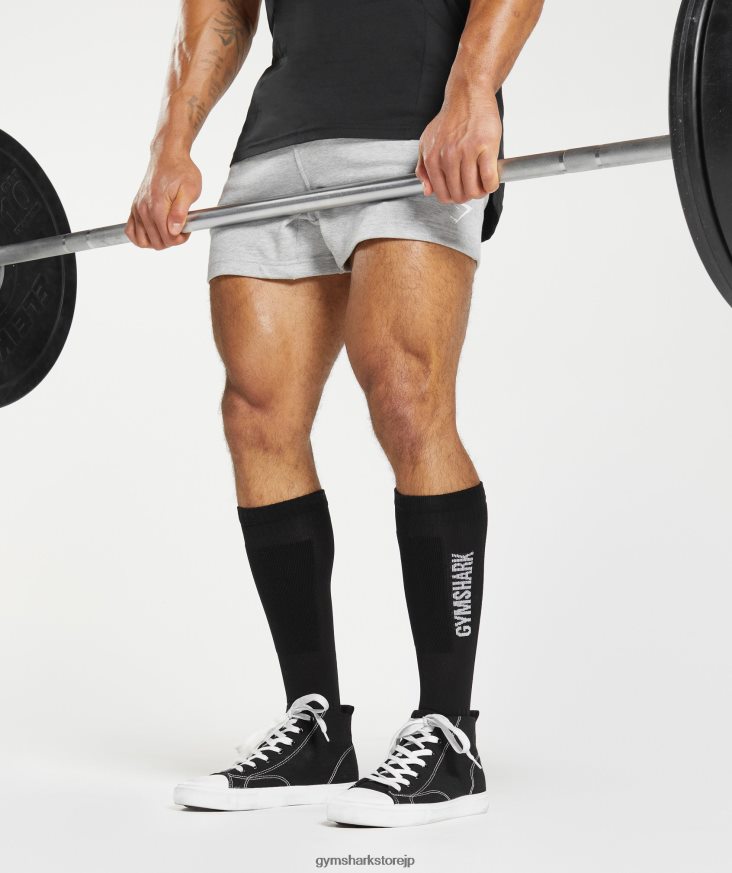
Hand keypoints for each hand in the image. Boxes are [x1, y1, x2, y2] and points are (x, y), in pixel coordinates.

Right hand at [125, 147, 201, 249]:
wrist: (167, 155)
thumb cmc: (181, 171)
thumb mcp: (190, 190)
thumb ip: (181, 212)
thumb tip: (173, 230)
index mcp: (157, 207)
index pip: (167, 238)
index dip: (180, 239)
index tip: (188, 229)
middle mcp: (143, 210)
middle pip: (156, 243)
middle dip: (171, 240)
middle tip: (181, 228)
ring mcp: (136, 209)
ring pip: (142, 241)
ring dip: (157, 241)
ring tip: (168, 230)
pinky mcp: (134, 207)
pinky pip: (130, 231)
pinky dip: (141, 237)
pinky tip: (153, 232)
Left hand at [416, 88, 502, 203]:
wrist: (468, 95)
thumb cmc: (451, 120)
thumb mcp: (427, 143)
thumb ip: (423, 168)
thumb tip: (427, 190)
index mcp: (432, 158)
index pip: (442, 194)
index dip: (454, 198)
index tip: (461, 192)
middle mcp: (447, 156)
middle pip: (460, 195)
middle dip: (468, 195)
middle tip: (474, 187)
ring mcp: (466, 152)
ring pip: (474, 190)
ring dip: (481, 191)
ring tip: (483, 183)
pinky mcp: (485, 146)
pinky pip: (489, 179)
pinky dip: (492, 184)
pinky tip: (491, 178)